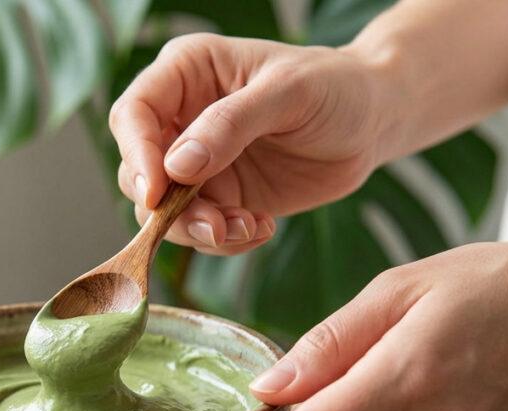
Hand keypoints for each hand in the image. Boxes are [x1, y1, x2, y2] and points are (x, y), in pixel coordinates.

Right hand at [109, 35, 392, 254]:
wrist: (373, 121)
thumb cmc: (335, 87)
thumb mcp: (288, 94)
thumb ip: (230, 125)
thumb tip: (176, 167)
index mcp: (186, 74)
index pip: (133, 114)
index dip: (137, 155)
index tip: (159, 192)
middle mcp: (181, 119)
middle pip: (138, 171)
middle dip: (169, 207)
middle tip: (216, 224)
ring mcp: (197, 163)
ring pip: (163, 211)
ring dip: (199, 230)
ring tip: (248, 227)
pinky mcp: (219, 197)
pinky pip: (199, 230)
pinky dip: (224, 240)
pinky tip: (261, 228)